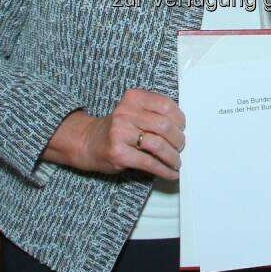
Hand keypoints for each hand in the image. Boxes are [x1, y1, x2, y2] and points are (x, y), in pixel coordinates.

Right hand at [44, 89, 184, 179]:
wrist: (88, 142)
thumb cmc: (117, 128)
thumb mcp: (133, 110)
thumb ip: (153, 112)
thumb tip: (182, 128)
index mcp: (133, 98)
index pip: (165, 105)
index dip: (179, 118)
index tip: (182, 128)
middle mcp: (126, 113)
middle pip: (164, 126)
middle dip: (178, 139)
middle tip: (180, 146)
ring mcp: (120, 133)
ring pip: (158, 145)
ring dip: (173, 157)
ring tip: (176, 162)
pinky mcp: (119, 154)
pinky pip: (149, 163)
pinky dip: (164, 170)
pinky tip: (170, 173)